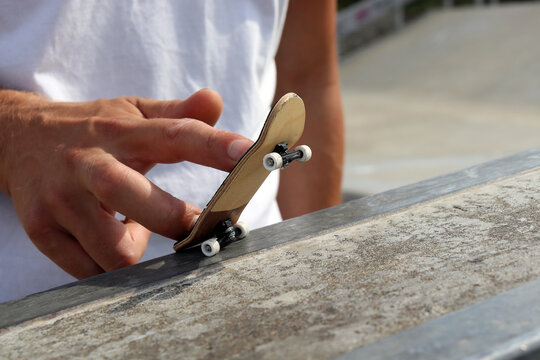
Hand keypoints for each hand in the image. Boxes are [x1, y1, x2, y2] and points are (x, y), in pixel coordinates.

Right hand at [0, 89, 252, 277]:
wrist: (15, 138)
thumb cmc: (90, 129)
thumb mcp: (131, 112)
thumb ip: (177, 113)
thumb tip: (216, 100)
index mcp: (120, 132)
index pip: (175, 134)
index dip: (213, 145)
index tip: (247, 154)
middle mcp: (88, 164)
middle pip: (133, 197)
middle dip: (173, 220)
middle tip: (196, 225)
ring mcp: (60, 200)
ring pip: (114, 251)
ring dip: (137, 249)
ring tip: (134, 227)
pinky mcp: (42, 230)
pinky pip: (90, 270)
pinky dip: (109, 263)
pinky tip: (107, 238)